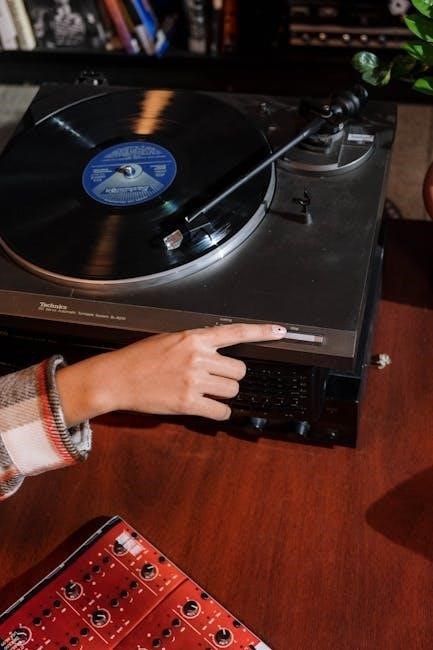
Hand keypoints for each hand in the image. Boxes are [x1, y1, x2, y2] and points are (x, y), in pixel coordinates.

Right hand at [56, 323, 286, 425]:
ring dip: (223, 394)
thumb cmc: (139, 359)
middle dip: (230, 377)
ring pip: (232, 390)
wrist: (116, 378)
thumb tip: (217, 354)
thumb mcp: (169, 340)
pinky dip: (217, 412)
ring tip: (204, 392)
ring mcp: (194, 380)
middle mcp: (198, 357)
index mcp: (194, 338)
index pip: (235, 332)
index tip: (280, 331)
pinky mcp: (188, 402)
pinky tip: (205, 407)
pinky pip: (221, 411)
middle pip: (239, 371)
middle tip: (213, 379)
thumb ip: (196, 345)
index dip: (262, 332)